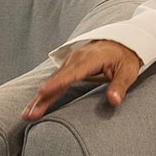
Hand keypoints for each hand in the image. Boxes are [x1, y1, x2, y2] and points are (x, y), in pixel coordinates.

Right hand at [22, 39, 141, 119]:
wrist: (124, 41)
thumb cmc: (126, 58)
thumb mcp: (128, 72)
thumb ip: (120, 86)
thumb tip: (114, 101)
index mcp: (91, 58)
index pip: (72, 73)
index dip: (57, 83)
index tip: (42, 92)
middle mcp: (77, 58)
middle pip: (57, 79)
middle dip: (42, 97)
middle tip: (29, 114)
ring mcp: (72, 61)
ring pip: (53, 80)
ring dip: (39, 97)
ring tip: (27, 113)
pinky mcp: (70, 66)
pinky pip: (55, 80)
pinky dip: (45, 92)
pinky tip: (36, 103)